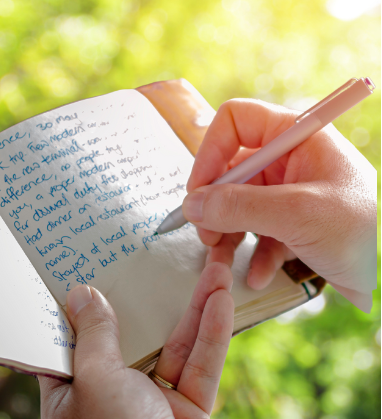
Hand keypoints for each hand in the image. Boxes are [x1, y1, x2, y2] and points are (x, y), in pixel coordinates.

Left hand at [39, 262, 233, 418]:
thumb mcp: (94, 382)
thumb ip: (93, 336)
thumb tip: (82, 293)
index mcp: (75, 387)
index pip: (77, 334)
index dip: (87, 298)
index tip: (93, 261)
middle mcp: (112, 390)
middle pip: (136, 331)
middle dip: (157, 294)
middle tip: (167, 254)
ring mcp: (152, 399)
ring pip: (177, 343)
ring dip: (198, 305)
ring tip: (215, 265)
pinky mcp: (188, 410)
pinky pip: (202, 366)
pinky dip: (214, 333)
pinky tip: (222, 299)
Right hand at [184, 99, 376, 294]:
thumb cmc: (361, 235)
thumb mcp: (298, 216)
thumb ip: (240, 207)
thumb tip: (192, 204)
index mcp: (298, 137)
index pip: (236, 121)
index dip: (211, 151)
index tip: (198, 191)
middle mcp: (290, 159)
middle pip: (231, 168)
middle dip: (214, 204)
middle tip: (205, 234)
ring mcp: (289, 191)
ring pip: (238, 203)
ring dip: (225, 234)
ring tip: (221, 262)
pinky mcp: (291, 221)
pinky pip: (256, 230)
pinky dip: (251, 252)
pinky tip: (257, 275)